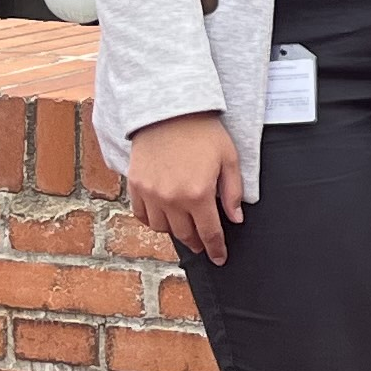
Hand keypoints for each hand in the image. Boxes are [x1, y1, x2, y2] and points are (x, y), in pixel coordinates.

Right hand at [128, 112, 244, 264]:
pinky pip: (142, 215)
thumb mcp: (229, 159)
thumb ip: (233, 192)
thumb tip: (236, 218)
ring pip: (162, 228)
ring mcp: (150, 194)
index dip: (216, 249)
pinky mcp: (135, 186)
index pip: (209, 232)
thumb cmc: (204, 132)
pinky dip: (153, 221)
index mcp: (198, 194)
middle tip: (204, 245)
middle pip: (185, 234)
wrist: (169, 111)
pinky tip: (163, 217)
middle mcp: (172, 199)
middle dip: (197, 243)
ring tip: (185, 228)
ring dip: (175, 232)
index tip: (220, 259)